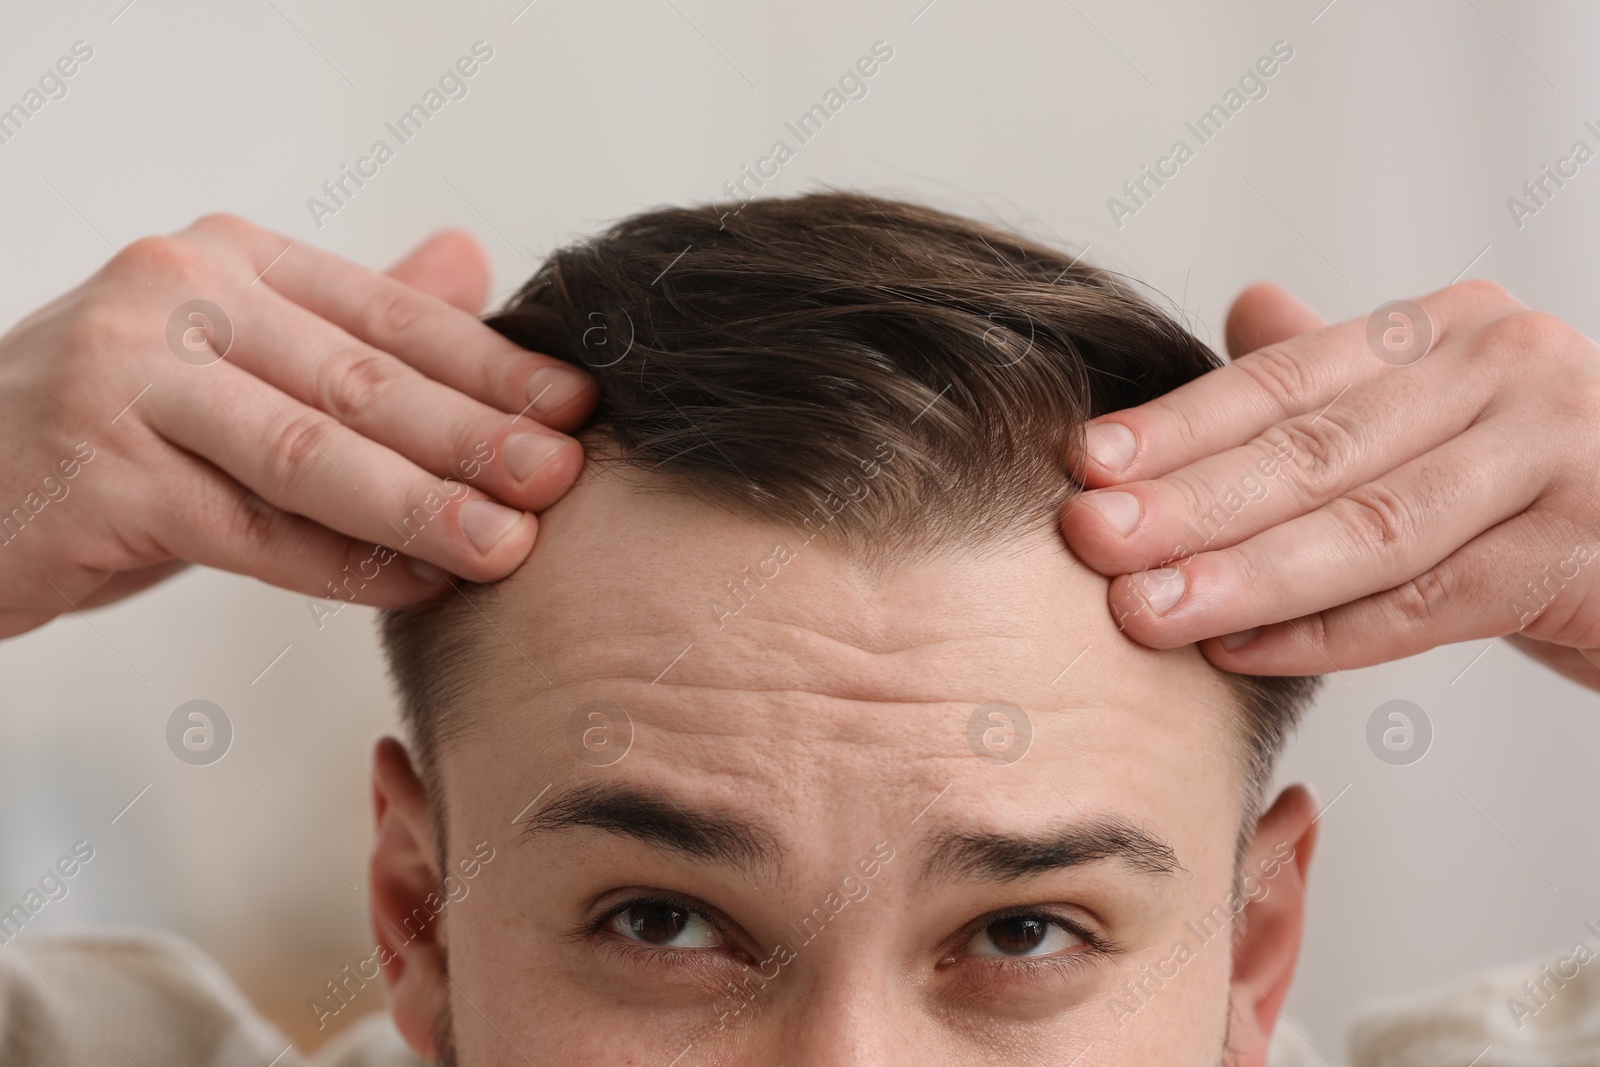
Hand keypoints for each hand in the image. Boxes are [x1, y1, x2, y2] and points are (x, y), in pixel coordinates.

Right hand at [0, 214, 594, 637]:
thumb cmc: (117, 426)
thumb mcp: (238, 360)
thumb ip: (350, 322)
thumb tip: (472, 261)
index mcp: (230, 264)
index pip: (389, 316)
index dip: (492, 365)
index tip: (578, 406)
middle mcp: (179, 300)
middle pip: (362, 380)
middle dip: (477, 436)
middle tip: (564, 477)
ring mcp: (128, 381)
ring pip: (310, 453)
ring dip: (422, 507)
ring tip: (509, 544)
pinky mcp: (95, 474)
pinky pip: (248, 531)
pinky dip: (341, 566)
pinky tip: (416, 587)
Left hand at [1060, 279, 1599, 684]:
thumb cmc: (1535, 487)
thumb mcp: (1438, 416)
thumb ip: (1344, 374)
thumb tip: (1246, 306)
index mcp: (1449, 331)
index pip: (1287, 380)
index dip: (1179, 425)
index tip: (1083, 462)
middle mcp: (1505, 371)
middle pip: (1315, 448)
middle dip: (1188, 500)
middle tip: (1088, 536)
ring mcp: (1558, 453)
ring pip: (1368, 527)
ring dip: (1242, 574)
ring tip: (1144, 608)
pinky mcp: (1588, 548)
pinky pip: (1430, 602)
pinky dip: (1326, 634)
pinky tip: (1238, 652)